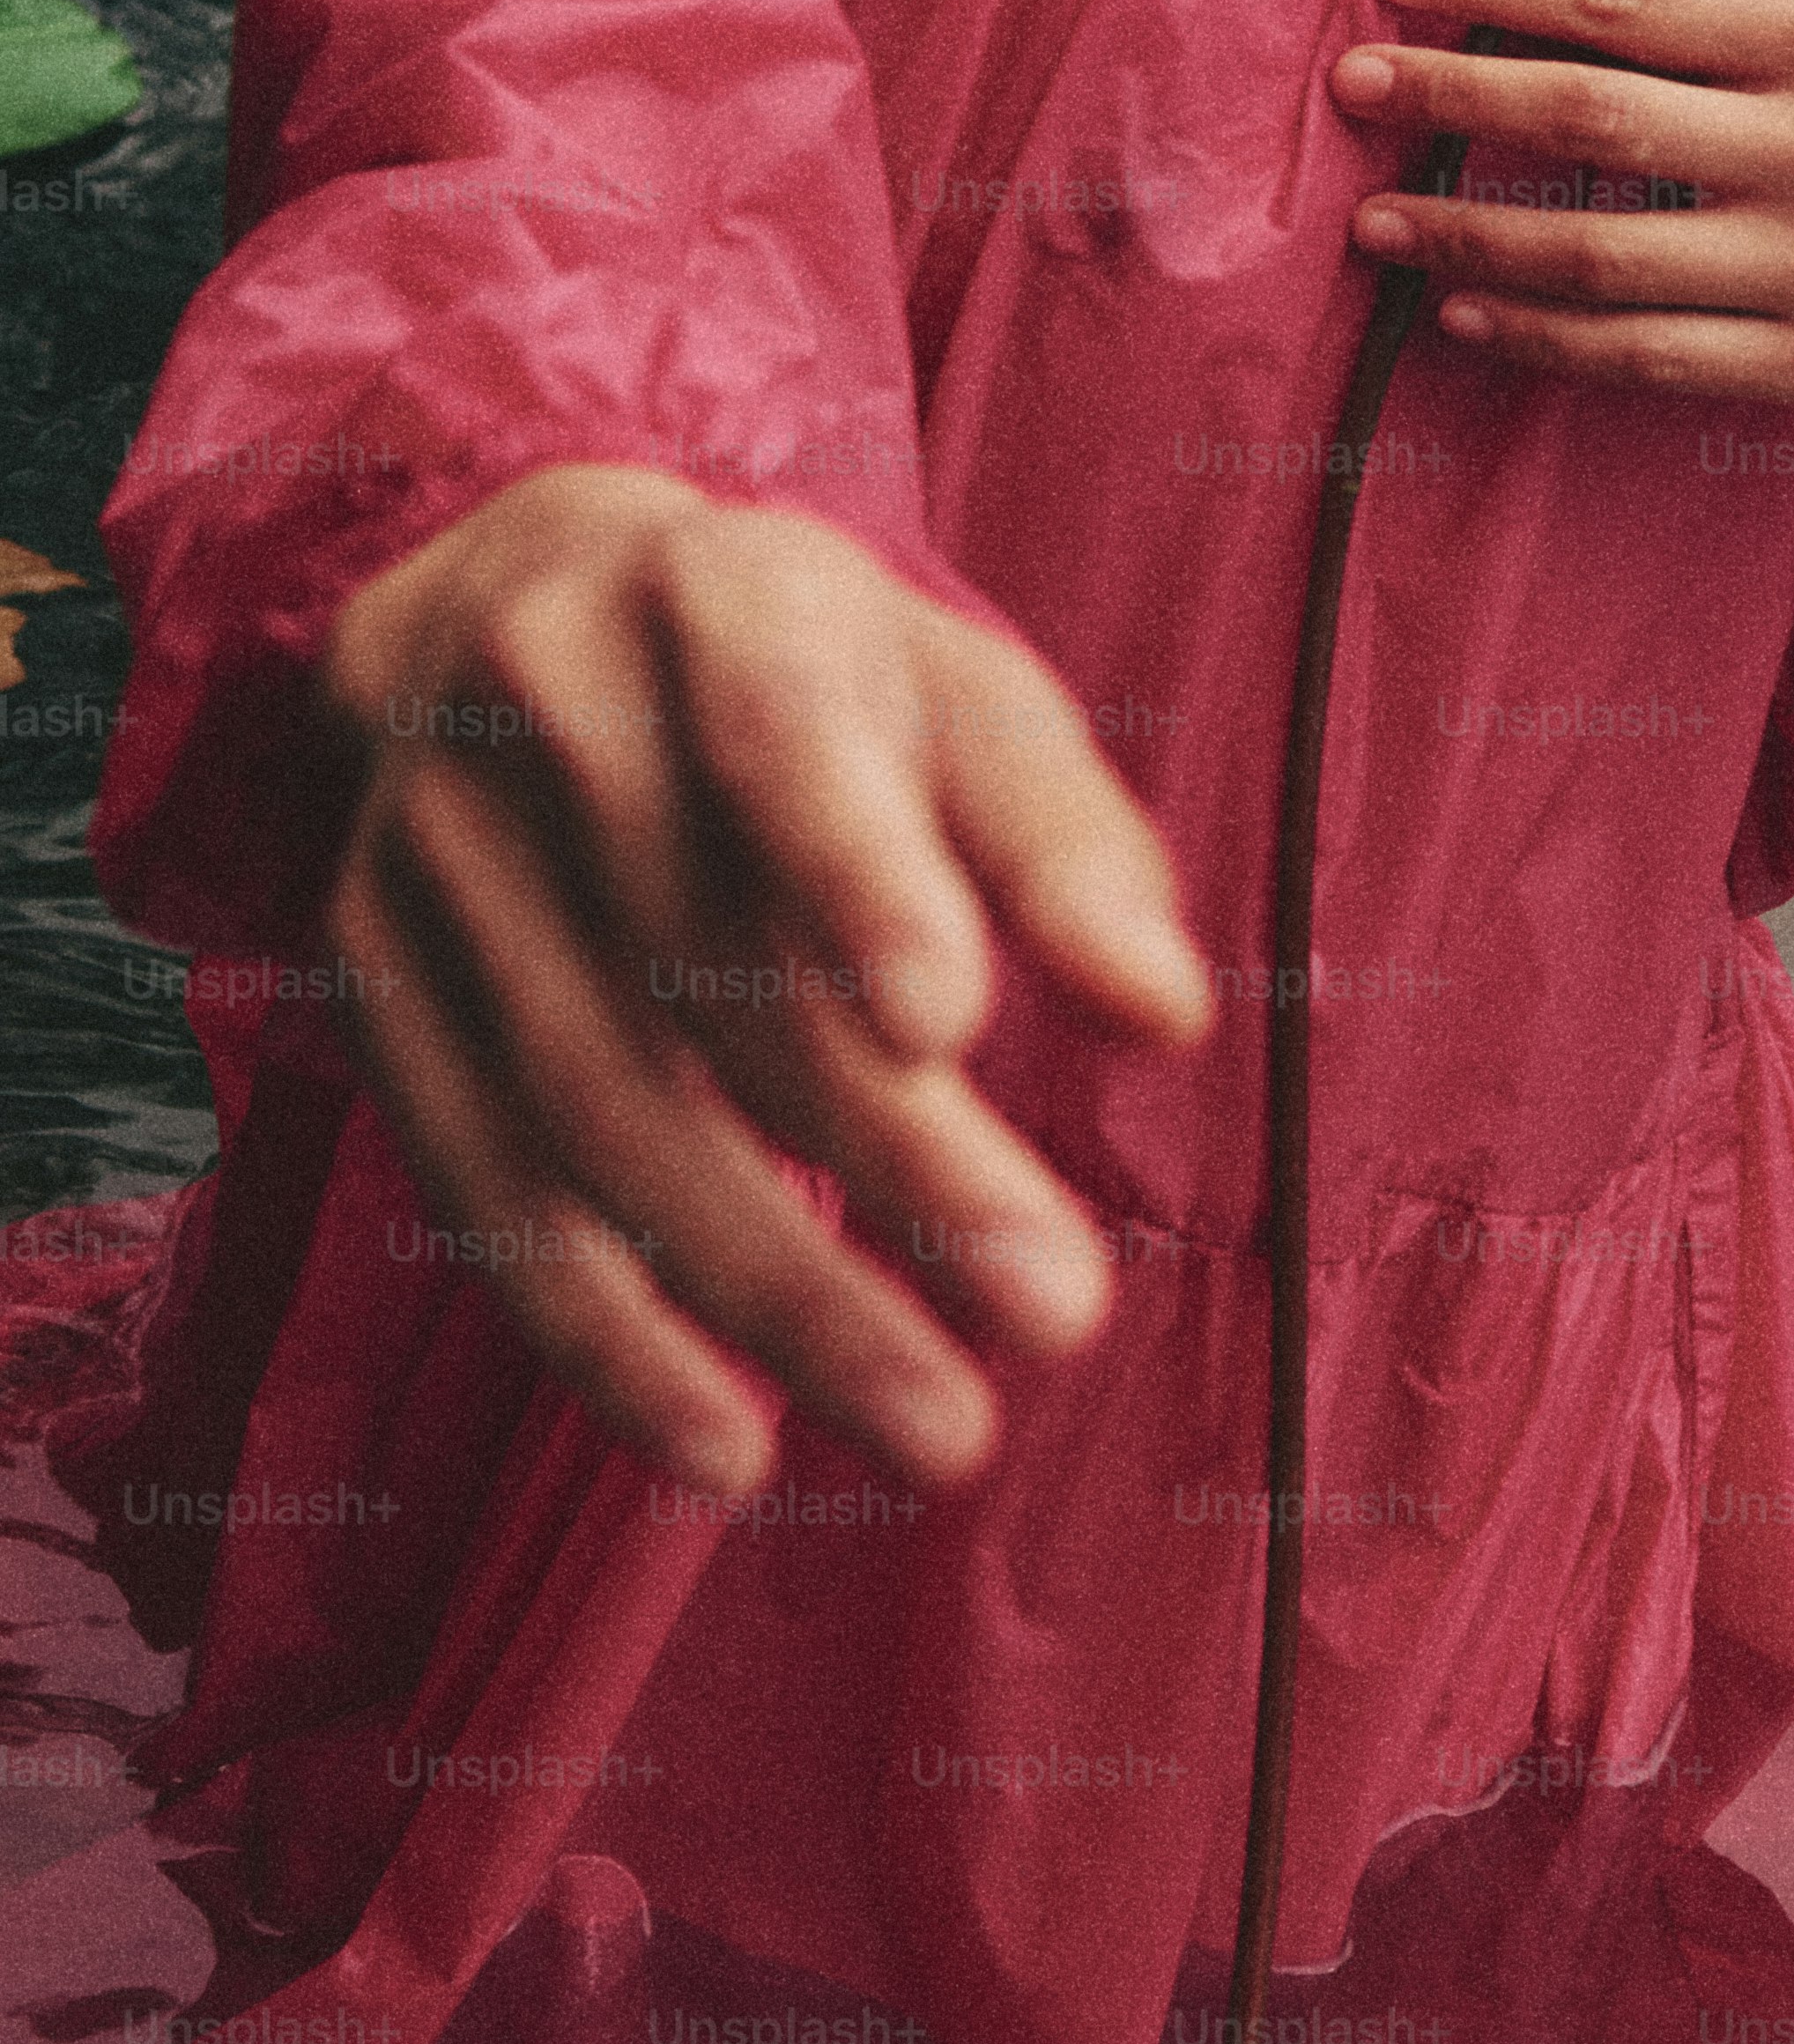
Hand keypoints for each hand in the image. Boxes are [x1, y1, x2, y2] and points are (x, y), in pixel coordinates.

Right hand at [315, 465, 1212, 1497]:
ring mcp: (435, 851)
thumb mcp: (959, 698)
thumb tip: (1165, 1012)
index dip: (857, 878)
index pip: (779, 733)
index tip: (952, 1028)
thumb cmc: (807, 679)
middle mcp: (543, 708)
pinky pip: (483, 1186)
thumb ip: (1065, 846)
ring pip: (595, 1104)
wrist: (522, 603)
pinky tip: (727, 1447)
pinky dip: (605, 1336)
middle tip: (1058, 1312)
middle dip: (892, 1159)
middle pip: (706, 965)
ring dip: (772, 1290)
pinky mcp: (378, 984)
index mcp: (716, 596)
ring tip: (941, 1428)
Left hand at [1330, 0, 1793, 422]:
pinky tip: (1460, 314)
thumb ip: (1689, 18)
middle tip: (1351, 87)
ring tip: (1376, 225)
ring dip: (1469, 239)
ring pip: (1600, 254)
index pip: (1621, 2)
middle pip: (1592, 119)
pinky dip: (1536, 336)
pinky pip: (1637, 355)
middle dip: (1455, 97)